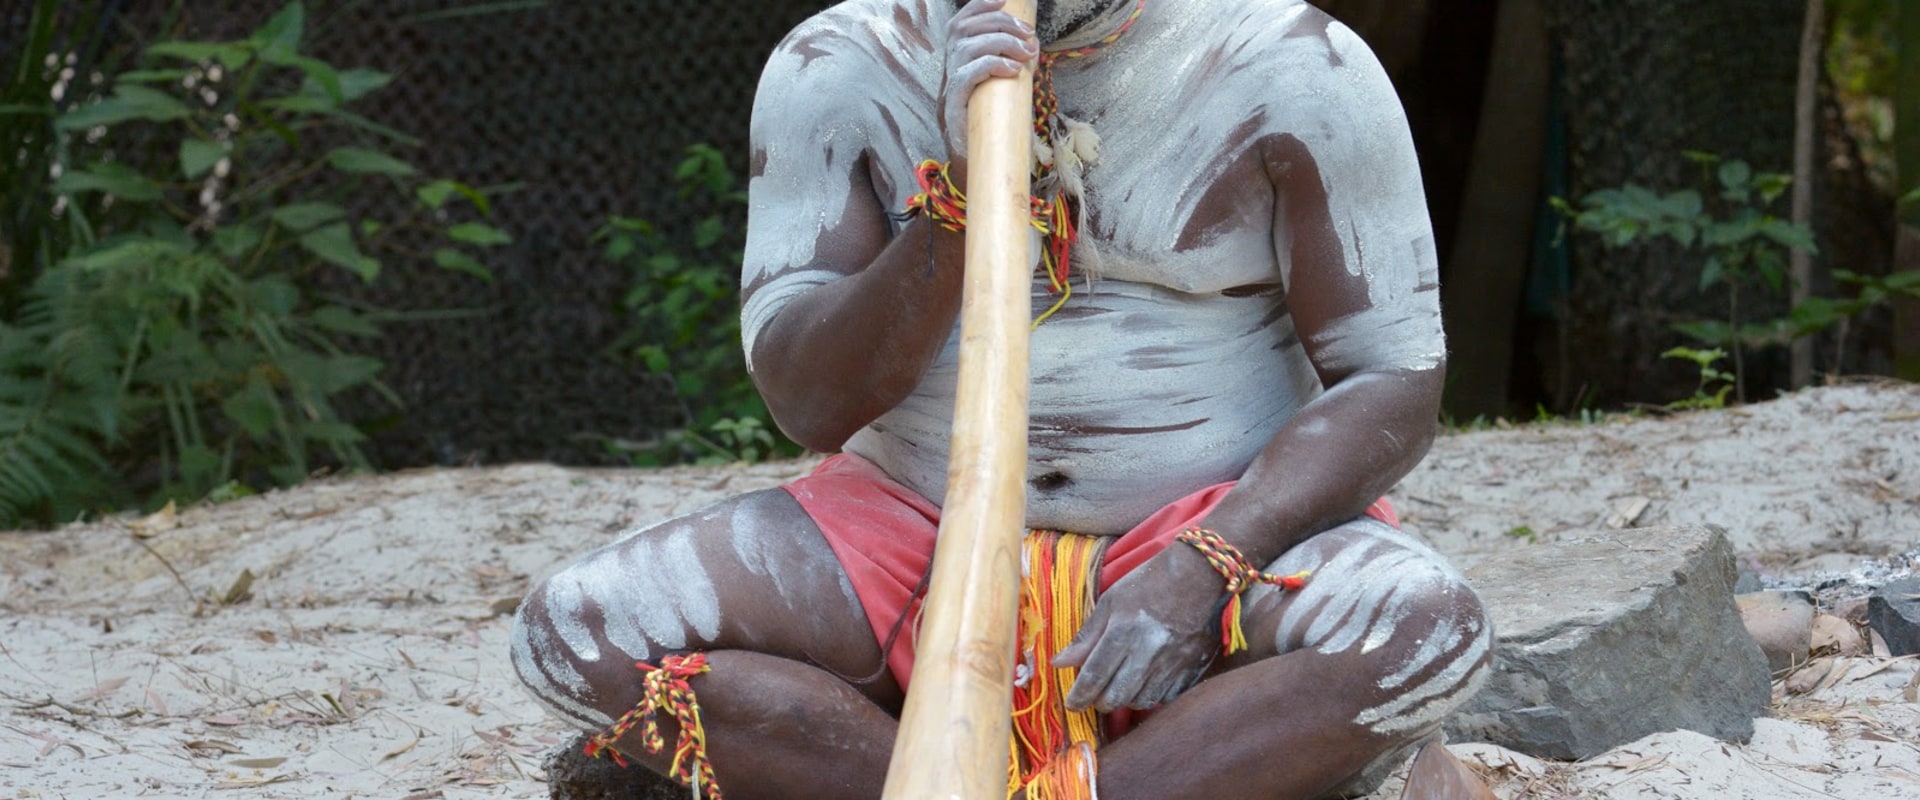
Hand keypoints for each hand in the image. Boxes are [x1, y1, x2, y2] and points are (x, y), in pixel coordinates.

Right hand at [941, 0, 1039, 156]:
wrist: (974, 161)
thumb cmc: (991, 123)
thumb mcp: (1001, 86)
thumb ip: (1009, 63)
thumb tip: (1032, 43)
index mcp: (957, 61)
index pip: (961, 22)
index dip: (979, 6)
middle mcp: (948, 69)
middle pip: (965, 29)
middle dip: (1000, 23)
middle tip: (1029, 34)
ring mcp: (948, 87)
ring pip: (966, 47)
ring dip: (1001, 43)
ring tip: (1027, 53)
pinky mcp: (953, 105)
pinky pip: (967, 75)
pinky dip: (992, 65)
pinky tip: (1014, 70)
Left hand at [1053, 555, 1224, 711]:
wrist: (1200, 574)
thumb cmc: (1150, 583)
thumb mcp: (1111, 601)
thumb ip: (1086, 636)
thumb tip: (1058, 663)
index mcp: (1124, 630)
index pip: (1094, 676)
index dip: (1079, 696)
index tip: (1071, 703)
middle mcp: (1148, 651)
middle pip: (1116, 696)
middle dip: (1100, 702)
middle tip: (1095, 695)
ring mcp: (1173, 662)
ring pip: (1141, 701)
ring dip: (1125, 699)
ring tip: (1120, 685)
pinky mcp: (1192, 668)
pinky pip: (1166, 698)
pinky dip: (1151, 695)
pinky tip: (1145, 682)